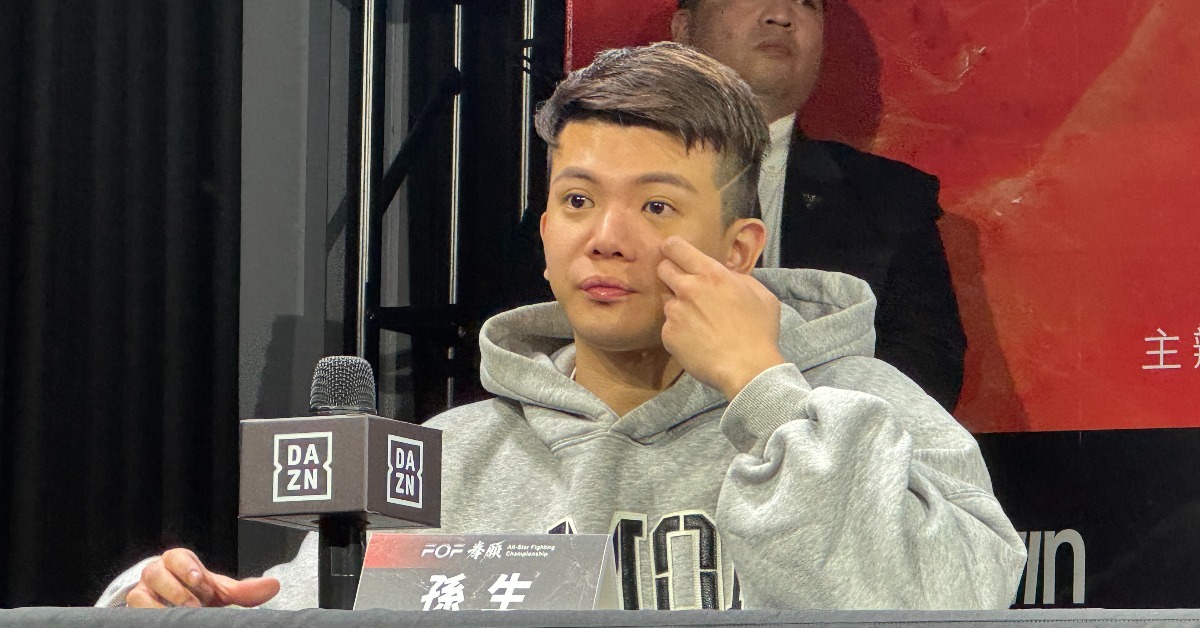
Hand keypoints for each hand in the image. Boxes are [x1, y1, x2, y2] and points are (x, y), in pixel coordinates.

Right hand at [126, 548, 279, 607]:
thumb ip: (244, 590)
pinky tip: (166, 620)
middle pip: (155, 572)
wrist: (179, 611)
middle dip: (176, 589)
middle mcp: (158, 574)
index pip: (176, 556)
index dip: (186, 566)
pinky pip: (134, 610)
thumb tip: (274, 585)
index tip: (199, 578)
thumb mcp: (221, 592)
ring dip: (161, 605)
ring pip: (140, 593)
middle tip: (194, 604)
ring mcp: (143, 592)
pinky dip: (149, 615)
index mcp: (179, 563)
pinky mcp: (135, 610)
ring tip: (182, 614)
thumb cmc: (199, 596)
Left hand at [657, 236, 784, 398]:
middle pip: (663, 269)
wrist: (747, 368)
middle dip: (671, 274)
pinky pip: (669, 326)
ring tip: (699, 322)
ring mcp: (675, 312)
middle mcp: (688, 289)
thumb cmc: (759, 331)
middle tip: (686, 287)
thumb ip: (738, 278)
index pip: (675, 247)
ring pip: (667, 300)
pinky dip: (679, 331)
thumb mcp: (761, 294)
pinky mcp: (668, 335)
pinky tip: (697, 340)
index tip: (674, 253)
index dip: (672, 248)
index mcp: (711, 274)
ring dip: (678, 306)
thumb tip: (725, 274)